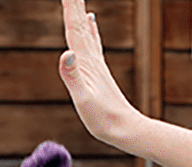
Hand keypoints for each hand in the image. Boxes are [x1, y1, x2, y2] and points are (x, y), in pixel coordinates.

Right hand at [58, 0, 142, 144]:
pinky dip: (90, 28)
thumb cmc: (104, 118)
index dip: (69, 7)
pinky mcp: (98, 70)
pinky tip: (91, 21)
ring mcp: (95, 63)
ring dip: (79, 11)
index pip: (74, 27)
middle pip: (79, 23)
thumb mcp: (83, 98)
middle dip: (73, 4)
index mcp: (85, 62)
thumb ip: (73, 76)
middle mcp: (91, 58)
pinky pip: (92, 41)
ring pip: (85, 29)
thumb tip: (66, 53)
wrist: (125, 129)